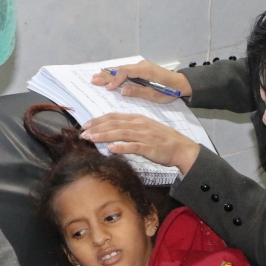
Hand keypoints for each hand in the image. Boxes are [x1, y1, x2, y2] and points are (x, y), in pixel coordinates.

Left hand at [81, 113, 200, 173]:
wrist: (182, 148)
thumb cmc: (163, 140)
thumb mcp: (145, 129)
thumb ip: (130, 129)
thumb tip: (113, 132)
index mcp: (138, 119)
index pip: (114, 116)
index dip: (99, 120)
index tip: (86, 125)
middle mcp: (139, 124)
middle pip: (114, 123)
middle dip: (97, 127)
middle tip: (83, 133)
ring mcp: (144, 135)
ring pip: (121, 133)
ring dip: (104, 135)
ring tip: (91, 139)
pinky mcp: (149, 147)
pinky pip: (133, 147)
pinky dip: (121, 147)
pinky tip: (111, 149)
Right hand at [91, 60, 191, 102]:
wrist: (180, 83)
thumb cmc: (170, 90)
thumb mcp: (155, 94)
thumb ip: (138, 92)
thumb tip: (123, 91)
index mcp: (145, 70)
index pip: (126, 72)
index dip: (116, 80)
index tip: (108, 88)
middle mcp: (141, 65)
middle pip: (121, 69)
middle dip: (106, 75)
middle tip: (94, 80)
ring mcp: (141, 66)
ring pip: (121, 69)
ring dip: (108, 74)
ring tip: (96, 77)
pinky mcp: (141, 70)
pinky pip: (125, 71)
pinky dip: (115, 74)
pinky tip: (107, 75)